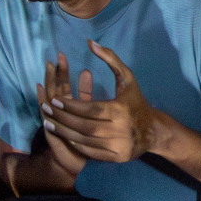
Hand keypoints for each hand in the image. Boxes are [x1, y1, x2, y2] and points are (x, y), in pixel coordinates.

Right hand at [35, 53, 87, 177]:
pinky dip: (44, 102)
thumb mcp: (91, 114)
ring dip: (50, 84)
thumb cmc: (89, 138)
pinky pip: (47, 115)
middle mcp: (59, 113)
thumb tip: (87, 71)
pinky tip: (44, 92)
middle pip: (54, 89)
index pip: (62, 85)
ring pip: (49, 99)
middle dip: (56, 74)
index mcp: (68, 107)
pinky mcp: (52, 132)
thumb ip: (86, 95)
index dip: (61, 72)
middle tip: (55, 57)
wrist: (79, 162)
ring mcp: (54, 122)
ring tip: (51, 67)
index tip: (60, 57)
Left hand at [40, 41, 161, 163]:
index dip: (71, 105)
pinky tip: (64, 136)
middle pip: (84, 125)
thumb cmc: (136, 102)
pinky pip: (90, 152)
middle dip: (63, 119)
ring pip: (84, 140)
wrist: (153, 130)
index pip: (90, 109)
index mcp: (122, 109)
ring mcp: (118, 145)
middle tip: (48, 110)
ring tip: (49, 123)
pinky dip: (75, 144)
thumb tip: (90, 43)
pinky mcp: (116, 157)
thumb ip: (110, 59)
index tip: (56, 100)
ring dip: (64, 132)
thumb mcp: (127, 78)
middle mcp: (120, 129)